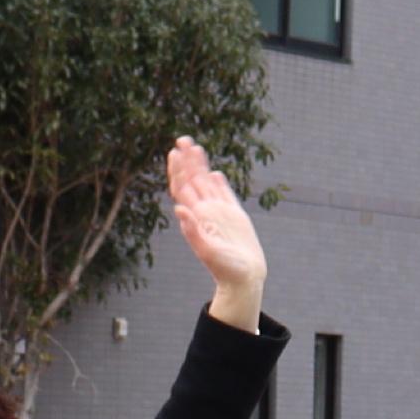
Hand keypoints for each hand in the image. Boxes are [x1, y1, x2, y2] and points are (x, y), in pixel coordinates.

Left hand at [166, 136, 265, 325]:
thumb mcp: (208, 252)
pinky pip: (225, 196)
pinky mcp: (236, 218)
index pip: (182, 188)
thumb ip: (193, 232)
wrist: (245, 279)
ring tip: (195, 147)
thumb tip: (179, 209)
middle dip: (187, 160)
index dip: (177, 171)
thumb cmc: (226, 270)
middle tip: (183, 138)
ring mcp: (220, 214)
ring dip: (200, 166)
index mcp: (197, 217)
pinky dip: (219, 183)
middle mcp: (205, 212)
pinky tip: (214, 173)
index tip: (175, 153)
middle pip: (192, 181)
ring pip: (207, 184)